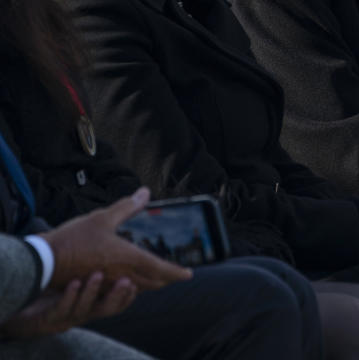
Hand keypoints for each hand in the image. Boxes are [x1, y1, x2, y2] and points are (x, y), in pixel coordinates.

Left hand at [0, 272, 136, 339]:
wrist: (23, 301)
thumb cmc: (54, 288)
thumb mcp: (80, 276)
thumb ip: (99, 264)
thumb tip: (117, 239)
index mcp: (94, 303)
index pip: (117, 303)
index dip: (127, 296)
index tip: (136, 282)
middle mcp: (83, 311)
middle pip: (106, 309)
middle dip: (118, 296)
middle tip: (127, 281)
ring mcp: (66, 315)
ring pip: (84, 309)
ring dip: (92, 292)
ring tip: (97, 274)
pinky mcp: (49, 317)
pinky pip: (60, 309)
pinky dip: (69, 296)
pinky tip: (73, 282)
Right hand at [40, 187, 192, 291]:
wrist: (43, 262)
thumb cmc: (74, 238)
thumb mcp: (102, 218)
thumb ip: (127, 207)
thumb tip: (146, 192)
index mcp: (129, 258)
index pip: (161, 269)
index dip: (177, 272)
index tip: (189, 274)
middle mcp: (122, 275)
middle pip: (152, 282)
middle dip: (165, 278)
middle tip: (173, 273)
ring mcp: (109, 284)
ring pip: (137, 288)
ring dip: (148, 283)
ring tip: (154, 274)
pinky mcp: (96, 288)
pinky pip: (120, 292)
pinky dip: (130, 286)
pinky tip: (127, 277)